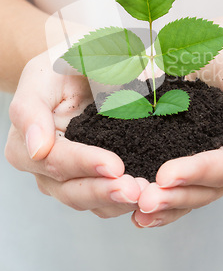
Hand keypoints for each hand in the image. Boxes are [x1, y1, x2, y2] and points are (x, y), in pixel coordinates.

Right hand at [5, 51, 143, 217]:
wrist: (78, 69)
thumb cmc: (57, 68)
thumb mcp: (40, 74)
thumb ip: (32, 108)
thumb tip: (37, 148)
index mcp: (25, 144)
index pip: (56, 160)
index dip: (85, 164)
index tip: (114, 166)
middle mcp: (44, 169)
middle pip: (72, 190)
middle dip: (105, 191)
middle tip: (135, 189)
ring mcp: (67, 179)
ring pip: (91, 201)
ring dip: (118, 202)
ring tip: (146, 194)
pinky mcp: (91, 181)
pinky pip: (106, 201)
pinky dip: (126, 202)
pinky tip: (148, 196)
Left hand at [132, 25, 222, 227]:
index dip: (196, 173)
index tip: (164, 175)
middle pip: (209, 189)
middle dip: (176, 196)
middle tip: (143, 200)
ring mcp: (220, 166)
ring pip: (195, 195)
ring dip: (168, 206)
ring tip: (139, 212)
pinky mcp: (199, 162)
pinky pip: (184, 187)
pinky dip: (166, 202)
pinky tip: (141, 213)